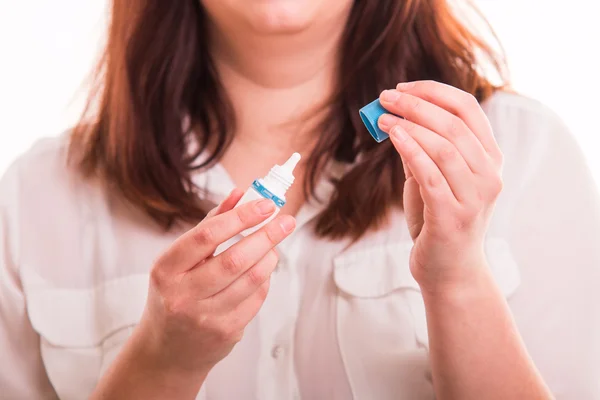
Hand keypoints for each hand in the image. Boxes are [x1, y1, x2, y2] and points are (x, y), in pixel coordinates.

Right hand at [136, 189, 295, 374]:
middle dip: (266, 235)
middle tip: (285, 221)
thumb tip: (237, 194)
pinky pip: (256, 298)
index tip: (265, 204)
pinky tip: (262, 270)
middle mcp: (182, 295)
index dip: (240, 217)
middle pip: (235, 259)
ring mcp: (205, 317)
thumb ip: (209, 224)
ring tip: (275, 244)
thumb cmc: (175, 294)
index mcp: (166, 269)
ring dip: (270, 256)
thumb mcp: (179, 260)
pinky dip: (265, 279)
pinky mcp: (226, 332)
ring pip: (252, 279)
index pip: (207, 236)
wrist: (167, 350)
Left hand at [377, 81, 503, 292]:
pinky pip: (431, 175)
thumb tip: (397, 117)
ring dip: (410, 125)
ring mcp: (475, 196)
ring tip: (382, 118)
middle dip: (416, 104)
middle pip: (454, 124)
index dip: (435, 91)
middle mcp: (489, 174)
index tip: (404, 86)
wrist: (448, 270)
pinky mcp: (453, 216)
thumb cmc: (438, 221)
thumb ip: (422, 150)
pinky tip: (393, 137)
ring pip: (444, 146)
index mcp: (489, 159)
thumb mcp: (432, 179)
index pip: (468, 109)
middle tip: (386, 97)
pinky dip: (411, 150)